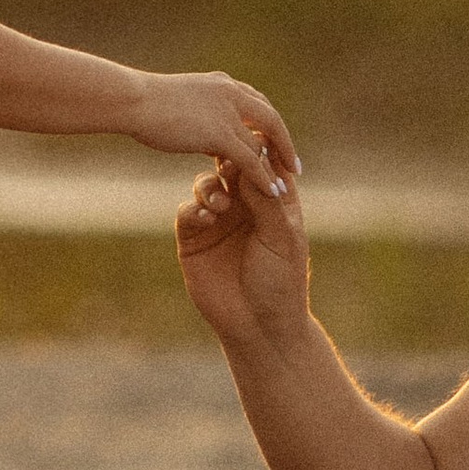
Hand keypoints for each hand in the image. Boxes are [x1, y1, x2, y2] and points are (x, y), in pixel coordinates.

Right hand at [127, 70, 299, 191]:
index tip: (273, 143)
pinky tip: (272, 192)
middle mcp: (231, 94)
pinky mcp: (221, 134)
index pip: (256, 104)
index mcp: (221, 84)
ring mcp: (228, 113)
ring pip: (262, 143)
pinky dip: (264, 177)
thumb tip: (203, 129)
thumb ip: (197, 112)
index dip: (266, 125)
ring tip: (284, 187)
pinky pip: (251, 160)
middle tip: (292, 165)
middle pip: (270, 119)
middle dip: (283, 143)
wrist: (131, 100)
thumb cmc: (141, 101)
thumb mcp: (176, 101)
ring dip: (276, 165)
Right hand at [176, 158, 312, 343]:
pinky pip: (187, 212)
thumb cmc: (281, 281)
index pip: (264, 164)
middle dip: (228, 162)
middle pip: (230, 168)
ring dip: (210, 187)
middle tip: (228, 164)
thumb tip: (249, 160)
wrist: (259, 326)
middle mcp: (245, 207)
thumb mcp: (281, 237)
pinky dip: (193, 208)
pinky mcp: (194, 239)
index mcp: (274, 202)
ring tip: (220, 204)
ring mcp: (218, 221)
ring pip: (206, 185)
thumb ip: (264, 199)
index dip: (258, 151)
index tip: (251, 143)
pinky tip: (206, 218)